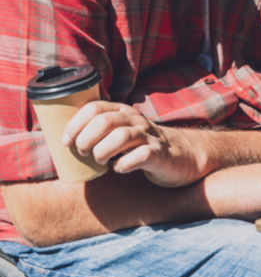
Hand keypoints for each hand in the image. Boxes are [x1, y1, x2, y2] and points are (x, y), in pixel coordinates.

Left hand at [62, 101, 198, 186]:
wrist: (180, 156)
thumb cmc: (141, 146)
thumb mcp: (122, 129)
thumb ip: (100, 128)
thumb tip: (66, 139)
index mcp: (123, 111)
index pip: (94, 108)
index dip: (75, 124)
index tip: (66, 142)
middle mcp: (135, 120)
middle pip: (104, 122)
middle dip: (86, 140)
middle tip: (84, 154)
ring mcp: (148, 136)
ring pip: (120, 137)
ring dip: (102, 152)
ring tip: (101, 161)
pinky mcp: (158, 154)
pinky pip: (138, 157)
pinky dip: (123, 165)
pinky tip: (120, 168)